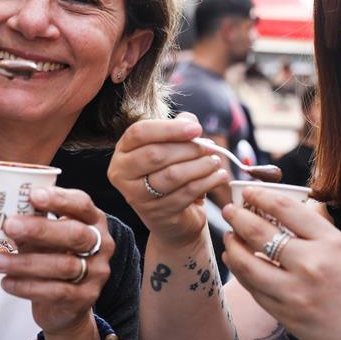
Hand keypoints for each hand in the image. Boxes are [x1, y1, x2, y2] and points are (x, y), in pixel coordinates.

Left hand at [0, 186, 113, 339]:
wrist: (64, 305)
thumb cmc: (49, 257)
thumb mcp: (34, 235)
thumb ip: (11, 214)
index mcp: (92, 220)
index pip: (81, 204)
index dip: (60, 198)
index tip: (32, 195)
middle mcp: (101, 244)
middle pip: (75, 234)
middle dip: (40, 229)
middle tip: (8, 226)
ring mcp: (96, 273)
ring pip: (63, 265)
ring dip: (25, 263)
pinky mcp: (85, 298)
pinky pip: (56, 291)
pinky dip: (28, 286)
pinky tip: (6, 283)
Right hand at [108, 113, 229, 246]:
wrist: (172, 217)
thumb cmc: (169, 173)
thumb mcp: (170, 147)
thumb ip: (177, 128)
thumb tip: (190, 123)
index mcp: (123, 152)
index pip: (139, 133)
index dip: (169, 128)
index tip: (196, 129)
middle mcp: (122, 174)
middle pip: (156, 154)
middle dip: (188, 149)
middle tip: (210, 147)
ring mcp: (137, 197)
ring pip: (172, 175)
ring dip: (200, 166)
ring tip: (215, 161)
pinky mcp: (157, 214)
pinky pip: (185, 193)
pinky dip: (206, 182)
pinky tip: (218, 176)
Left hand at [222, 186, 340, 339]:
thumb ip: (315, 228)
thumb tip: (282, 204)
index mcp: (331, 242)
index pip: (286, 209)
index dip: (261, 196)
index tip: (249, 192)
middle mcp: (312, 264)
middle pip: (260, 233)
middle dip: (238, 217)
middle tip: (228, 210)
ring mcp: (295, 292)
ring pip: (247, 263)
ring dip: (232, 246)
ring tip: (229, 236)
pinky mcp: (284, 314)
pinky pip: (253, 287)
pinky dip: (240, 271)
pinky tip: (236, 261)